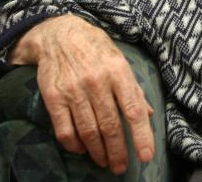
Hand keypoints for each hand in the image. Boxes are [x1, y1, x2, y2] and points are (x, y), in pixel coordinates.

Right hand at [9, 15, 154, 173]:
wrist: (59, 34)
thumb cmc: (95, 48)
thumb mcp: (120, 60)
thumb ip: (133, 88)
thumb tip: (147, 113)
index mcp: (118, 72)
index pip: (133, 110)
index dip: (141, 136)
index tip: (146, 156)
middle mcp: (96, 82)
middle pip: (110, 126)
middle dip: (117, 152)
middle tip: (120, 167)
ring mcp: (73, 90)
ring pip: (88, 132)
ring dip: (98, 152)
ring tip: (104, 162)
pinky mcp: (53, 97)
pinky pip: (64, 130)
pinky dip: (74, 145)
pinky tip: (82, 149)